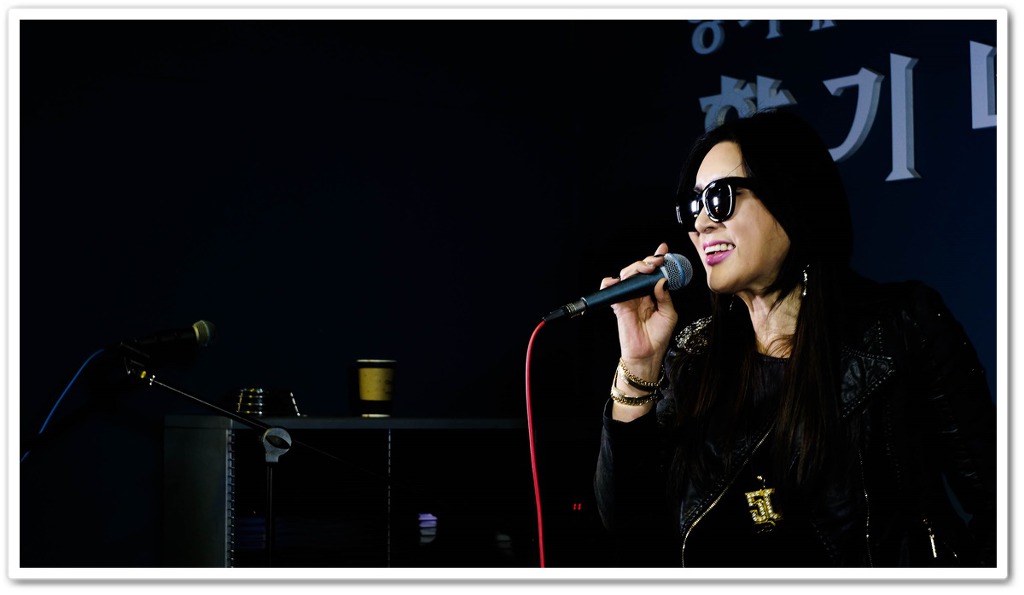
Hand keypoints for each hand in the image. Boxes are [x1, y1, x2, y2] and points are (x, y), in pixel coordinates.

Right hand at [601, 242, 678, 380]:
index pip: (654, 272)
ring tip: (646, 269)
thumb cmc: (659, 336)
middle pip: (639, 269)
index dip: (657, 258)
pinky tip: (618, 280)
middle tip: (656, 262)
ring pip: (626, 275)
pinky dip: (610, 282)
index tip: (663, 249)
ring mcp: (628, 298)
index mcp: (653, 293)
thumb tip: (660, 281)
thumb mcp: (669, 314)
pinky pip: (610, 289)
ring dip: (635, 268)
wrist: (647, 354)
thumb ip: (665, 297)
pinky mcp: (618, 305)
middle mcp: (640, 293)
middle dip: (647, 261)